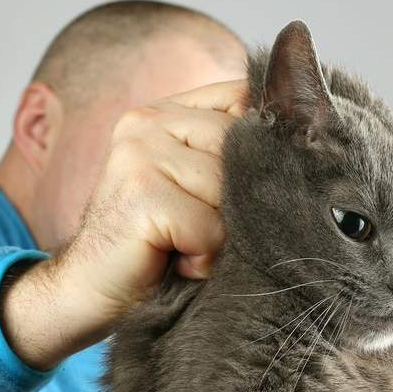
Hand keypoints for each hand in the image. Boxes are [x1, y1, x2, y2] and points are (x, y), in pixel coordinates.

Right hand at [0, 79, 247, 369]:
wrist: (90, 292)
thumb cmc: (155, 247)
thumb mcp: (196, 190)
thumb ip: (230, 157)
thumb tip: (302, 143)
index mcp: (166, 112)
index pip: (243, 99)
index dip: (264, 143)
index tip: (259, 184)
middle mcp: (149, 121)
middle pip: (243, 149)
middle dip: (239, 202)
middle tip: (204, 231)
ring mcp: (141, 153)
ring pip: (229, 190)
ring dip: (221, 234)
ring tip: (188, 246)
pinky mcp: (141, 193)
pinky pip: (209, 226)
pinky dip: (203, 255)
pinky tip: (177, 261)